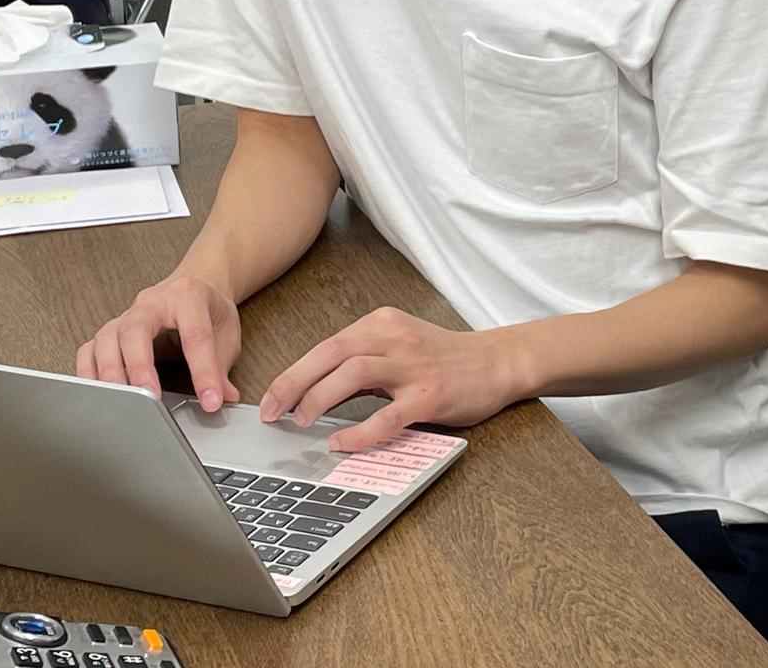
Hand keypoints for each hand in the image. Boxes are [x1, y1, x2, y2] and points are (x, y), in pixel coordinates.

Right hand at [77, 275, 241, 412]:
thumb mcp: (227, 333)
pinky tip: (97, 394)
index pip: (195, 336)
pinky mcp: (111, 331)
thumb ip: (223, 366)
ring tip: (121, 401)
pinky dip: (89, 373)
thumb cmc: (208, 309)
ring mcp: (126, 315)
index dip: (204, 372)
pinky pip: (90, 350)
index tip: (210, 401)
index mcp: (188, 297)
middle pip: (136, 330)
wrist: (194, 284)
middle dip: (139, 366)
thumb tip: (225, 396)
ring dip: (110, 372)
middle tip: (149, 397)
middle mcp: (151, 303)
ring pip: (106, 339)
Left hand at [258, 307, 525, 452]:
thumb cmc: (444, 359)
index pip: (326, 345)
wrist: (498, 363)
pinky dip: (358, 431)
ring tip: (302, 422)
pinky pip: (386, 415)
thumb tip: (313, 390)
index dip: (292, 372)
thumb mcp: (399, 346)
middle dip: (294, 384)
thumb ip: (363, 359)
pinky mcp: (430, 395)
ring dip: (319, 400)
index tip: (270, 398)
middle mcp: (396, 338)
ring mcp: (414, 366)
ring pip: (353, 375)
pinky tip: (341, 443)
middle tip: (272, 412)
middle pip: (331, 355)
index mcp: (383, 323)